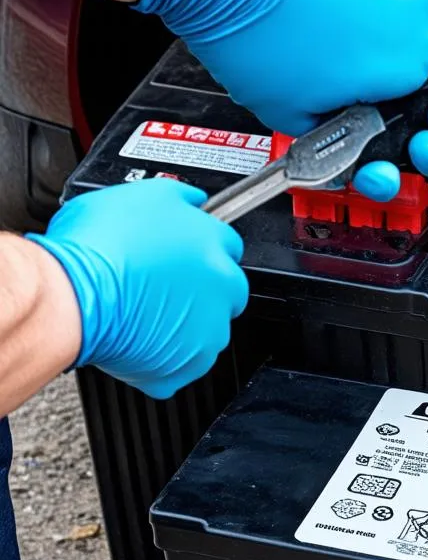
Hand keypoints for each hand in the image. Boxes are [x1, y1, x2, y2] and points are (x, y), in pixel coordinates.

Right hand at [26, 180, 246, 398]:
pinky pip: (187, 363)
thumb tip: (191, 200)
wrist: (70, 296)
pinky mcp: (191, 361)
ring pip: (209, 327)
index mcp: (213, 243)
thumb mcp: (140, 196)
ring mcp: (210, 326)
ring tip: (145, 317)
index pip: (226, 244)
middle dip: (200, 289)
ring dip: (184, 324)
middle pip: (225, 287)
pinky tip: (141, 342)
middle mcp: (222, 284)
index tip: (182, 257)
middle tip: (161, 289)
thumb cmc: (94, 249)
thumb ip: (178, 198)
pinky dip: (167, 358)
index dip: (198, 250)